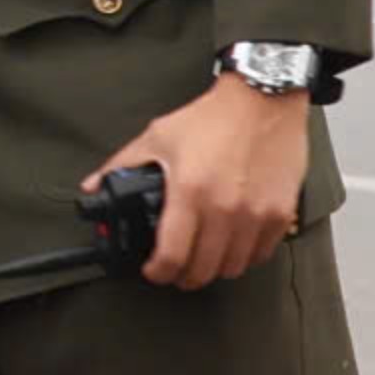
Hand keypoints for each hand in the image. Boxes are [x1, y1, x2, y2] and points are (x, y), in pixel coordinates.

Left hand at [96, 74, 310, 290]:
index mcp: (190, 191)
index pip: (171, 256)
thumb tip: (94, 186)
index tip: (154, 270)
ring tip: (204, 254)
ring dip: (214, 267)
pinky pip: (261, 255)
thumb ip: (123, 165)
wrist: (263, 99)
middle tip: (178, 266)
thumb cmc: (212, 118)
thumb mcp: (159, 136)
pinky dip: (244, 256)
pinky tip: (233, 242)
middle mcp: (224, 208)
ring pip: (232, 268)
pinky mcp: (280, 214)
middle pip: (202, 271)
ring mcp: (255, 214)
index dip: (158, 272)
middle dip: (183, 275)